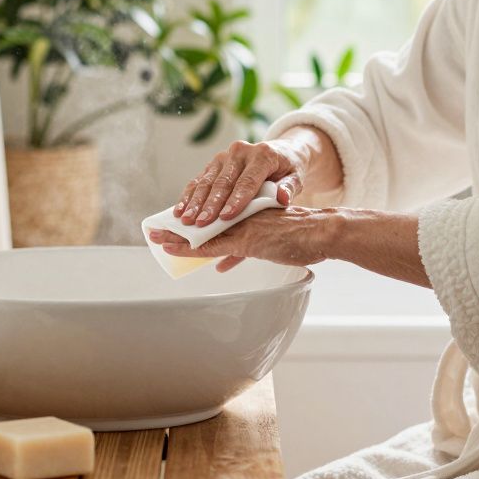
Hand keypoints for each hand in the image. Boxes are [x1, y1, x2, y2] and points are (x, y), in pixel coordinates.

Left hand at [149, 207, 338, 271]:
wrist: (322, 232)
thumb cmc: (301, 238)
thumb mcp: (268, 243)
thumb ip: (242, 252)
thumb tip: (221, 266)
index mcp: (246, 212)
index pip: (212, 216)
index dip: (190, 221)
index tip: (172, 225)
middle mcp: (240, 215)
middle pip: (202, 221)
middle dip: (178, 226)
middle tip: (156, 229)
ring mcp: (242, 226)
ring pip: (202, 232)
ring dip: (177, 235)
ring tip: (157, 237)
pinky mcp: (246, 240)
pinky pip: (212, 245)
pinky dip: (190, 247)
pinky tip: (174, 247)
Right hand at [174, 140, 305, 227]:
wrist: (281, 151)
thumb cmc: (289, 170)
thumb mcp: (296, 178)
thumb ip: (289, 188)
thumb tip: (282, 198)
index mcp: (263, 155)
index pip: (248, 181)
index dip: (236, 199)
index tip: (226, 217)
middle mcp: (241, 152)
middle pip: (224, 182)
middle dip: (210, 204)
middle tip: (200, 224)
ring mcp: (225, 155)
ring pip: (207, 181)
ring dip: (195, 202)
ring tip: (185, 220)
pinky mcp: (215, 162)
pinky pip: (199, 179)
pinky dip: (189, 195)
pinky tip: (180, 210)